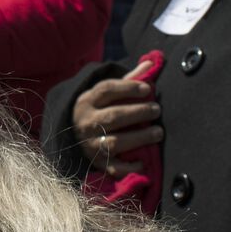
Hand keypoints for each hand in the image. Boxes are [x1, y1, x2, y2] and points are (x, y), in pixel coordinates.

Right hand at [71, 57, 161, 175]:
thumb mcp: (106, 93)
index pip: (105, 90)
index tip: (147, 89)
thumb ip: (129, 80)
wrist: (72, 134)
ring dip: (139, 137)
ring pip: (114, 142)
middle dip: (138, 113)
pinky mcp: (97, 163)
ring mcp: (90, 144)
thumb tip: (151, 63)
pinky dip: (129, 167)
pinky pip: (113, 167)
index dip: (127, 88)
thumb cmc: (98, 109)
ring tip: (158, 132)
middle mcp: (86, 122)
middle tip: (157, 110)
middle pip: (112, 117)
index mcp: (87, 101)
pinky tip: (143, 161)